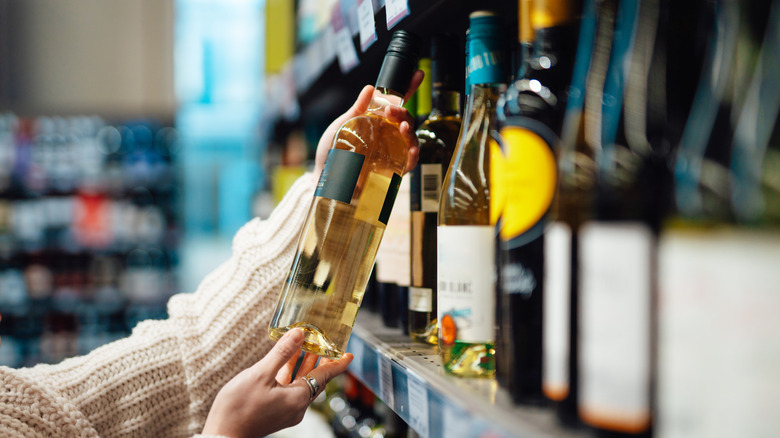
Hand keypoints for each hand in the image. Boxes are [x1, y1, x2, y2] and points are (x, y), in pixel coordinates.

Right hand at [202, 328, 352, 437]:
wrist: (221, 436)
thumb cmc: (239, 408)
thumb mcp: (260, 374)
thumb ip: (281, 353)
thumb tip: (299, 333)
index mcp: (298, 398)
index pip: (325, 377)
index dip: (337, 364)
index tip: (349, 354)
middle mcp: (296, 406)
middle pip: (314, 379)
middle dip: (320, 360)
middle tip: (325, 342)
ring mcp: (285, 410)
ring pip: (300, 383)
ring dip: (303, 365)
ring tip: (305, 345)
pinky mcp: (275, 412)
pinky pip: (289, 389)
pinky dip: (290, 374)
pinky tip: (283, 362)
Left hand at [312, 70, 425, 182]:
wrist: (325, 181)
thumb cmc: (332, 153)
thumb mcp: (342, 126)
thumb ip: (357, 109)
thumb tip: (371, 88)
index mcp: (376, 122)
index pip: (396, 104)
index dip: (407, 89)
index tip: (417, 74)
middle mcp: (387, 136)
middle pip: (404, 119)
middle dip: (402, 111)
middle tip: (391, 110)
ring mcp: (391, 152)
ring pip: (410, 138)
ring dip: (410, 130)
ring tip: (402, 126)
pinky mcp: (392, 170)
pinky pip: (409, 162)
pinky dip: (414, 154)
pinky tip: (412, 149)